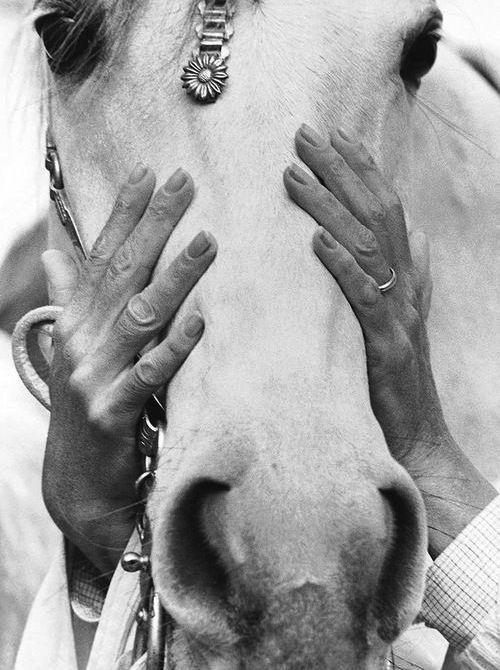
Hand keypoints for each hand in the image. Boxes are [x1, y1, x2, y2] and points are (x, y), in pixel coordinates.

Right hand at [43, 165, 216, 573]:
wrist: (77, 480)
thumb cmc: (87, 404)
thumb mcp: (78, 348)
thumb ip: (71, 300)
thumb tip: (53, 256)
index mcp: (77, 320)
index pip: (101, 256)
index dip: (124, 213)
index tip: (149, 172)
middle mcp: (81, 339)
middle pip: (122, 273)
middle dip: (153, 225)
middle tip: (185, 182)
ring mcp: (94, 375)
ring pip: (139, 316)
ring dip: (174, 277)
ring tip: (207, 240)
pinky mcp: (111, 412)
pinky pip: (148, 374)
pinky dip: (174, 348)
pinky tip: (200, 322)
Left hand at [284, 124, 495, 556]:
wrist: (418, 441)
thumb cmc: (398, 384)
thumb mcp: (402, 324)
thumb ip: (408, 281)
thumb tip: (420, 241)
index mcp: (406, 279)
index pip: (386, 209)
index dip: (363, 169)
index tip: (332, 135)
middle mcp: (407, 288)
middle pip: (377, 214)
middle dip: (341, 170)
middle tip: (303, 135)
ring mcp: (400, 316)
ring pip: (368, 246)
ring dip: (331, 207)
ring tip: (294, 176)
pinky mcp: (388, 348)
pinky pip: (366, 300)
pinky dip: (342, 267)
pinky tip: (316, 242)